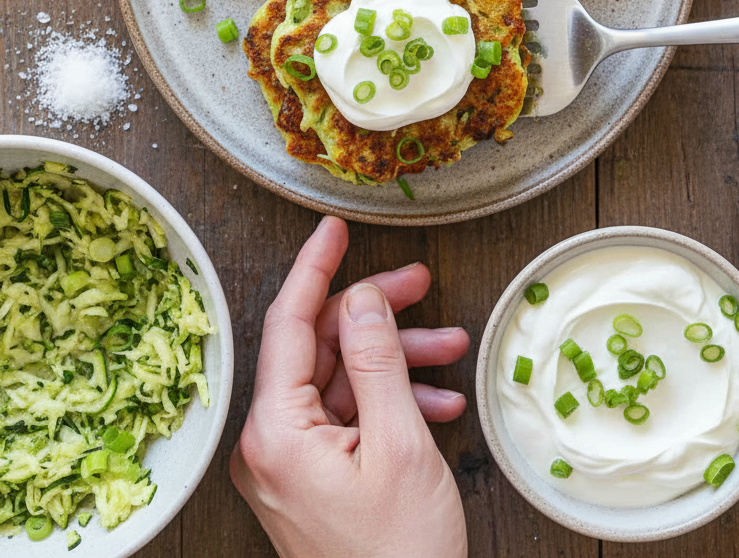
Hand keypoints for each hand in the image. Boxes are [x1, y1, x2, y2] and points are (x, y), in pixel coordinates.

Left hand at [230, 216, 468, 557]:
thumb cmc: (399, 557)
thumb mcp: (400, 444)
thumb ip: (377, 360)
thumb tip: (364, 297)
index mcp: (277, 432)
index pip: (290, 322)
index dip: (316, 267)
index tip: (334, 229)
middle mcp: (271, 444)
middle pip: (322, 347)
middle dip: (377, 315)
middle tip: (423, 284)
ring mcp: (290, 464)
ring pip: (342, 380)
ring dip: (397, 360)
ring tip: (451, 346)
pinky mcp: (312, 478)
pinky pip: (348, 418)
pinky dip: (392, 402)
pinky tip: (438, 402)